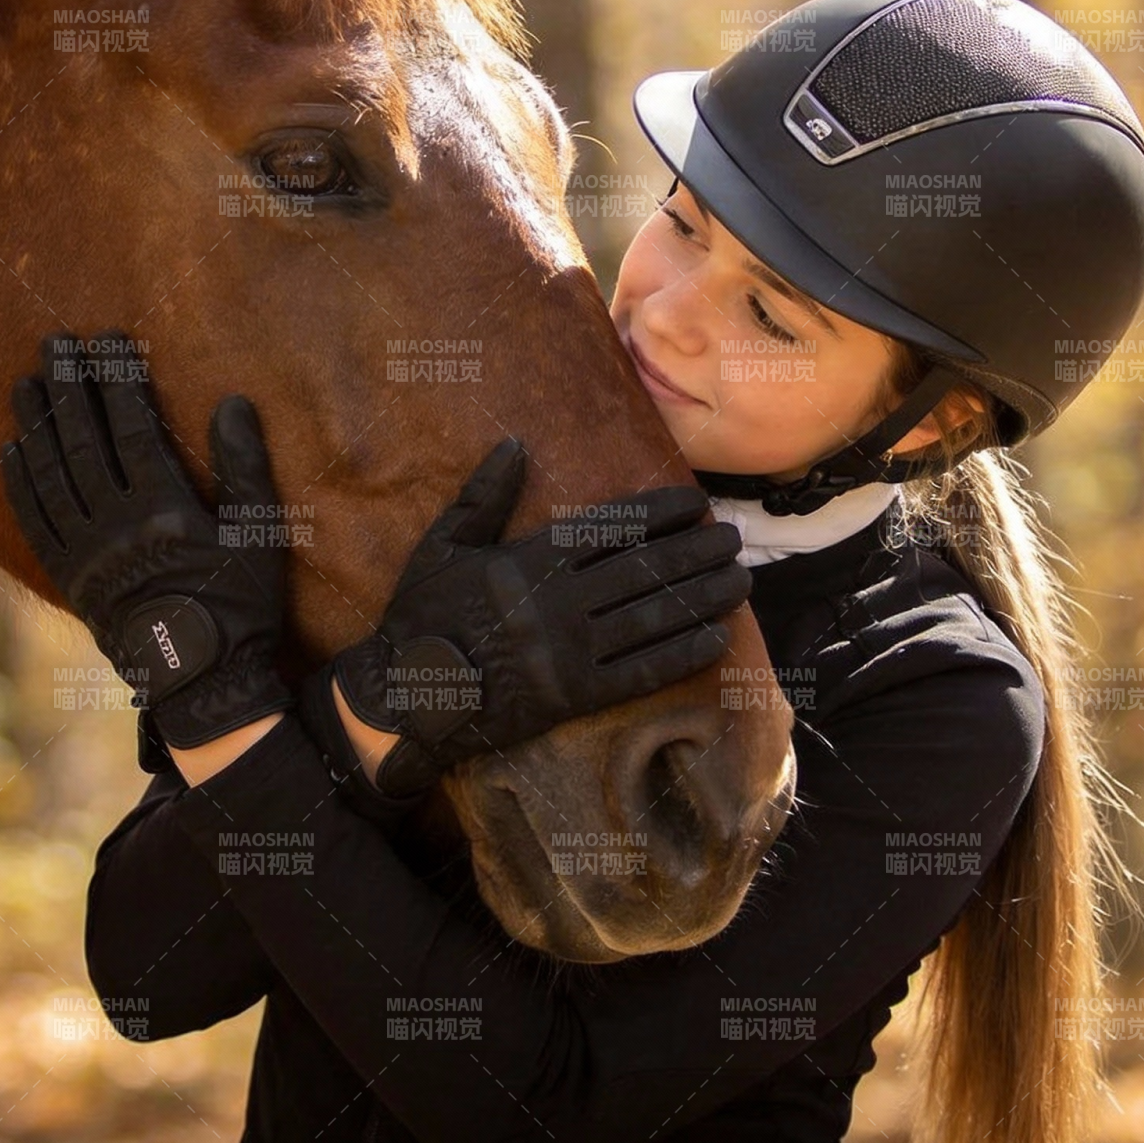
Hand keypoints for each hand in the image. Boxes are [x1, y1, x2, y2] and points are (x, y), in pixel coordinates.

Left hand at [0, 330, 294, 748]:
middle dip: (69, 385)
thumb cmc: (243, 605)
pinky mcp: (68, 580)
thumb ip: (246, 464)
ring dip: (35, 423)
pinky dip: (20, 483)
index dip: (119, 379)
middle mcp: (116, 526)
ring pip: (50, 475)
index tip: (109, 340)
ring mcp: (85, 554)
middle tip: (55, 341)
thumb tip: (232, 401)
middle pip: (83, 440)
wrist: (204, 682)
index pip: (133, 426)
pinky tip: (12, 449)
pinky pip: (33, 523)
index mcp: (165, 508)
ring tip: (26, 381)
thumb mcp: (259, 534)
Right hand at [308, 437, 750, 798]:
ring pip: (651, 617)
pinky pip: (640, 673)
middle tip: (734, 539)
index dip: (659, 513)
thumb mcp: (442, 546)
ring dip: (701, 597)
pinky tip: (714, 639)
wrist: (405, 698)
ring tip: (738, 581)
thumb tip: (515, 444)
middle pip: (643, 569)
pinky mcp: (575, 697)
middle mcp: (557, 602)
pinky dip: (680, 654)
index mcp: (529, 560)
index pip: (609, 528)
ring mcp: (569, 651)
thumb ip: (482, 496)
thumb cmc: (421, 617)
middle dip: (695, 551)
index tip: (694, 504)